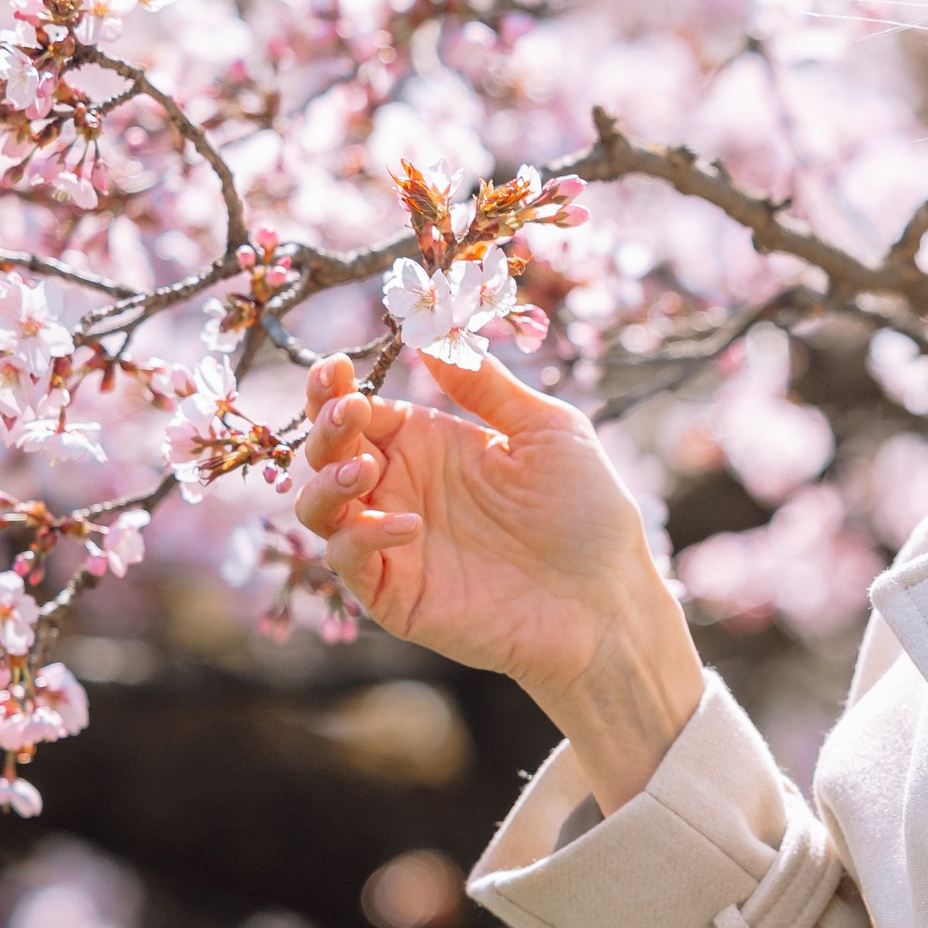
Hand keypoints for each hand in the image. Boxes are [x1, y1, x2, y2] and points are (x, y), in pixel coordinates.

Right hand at [295, 347, 706, 811]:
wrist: (609, 598)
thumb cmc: (587, 512)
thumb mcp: (546, 429)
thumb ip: (485, 383)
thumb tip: (431, 330)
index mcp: (427, 446)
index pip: (358, 411)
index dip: (334, 390)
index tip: (334, 367)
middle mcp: (401, 491)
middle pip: (326, 452)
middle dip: (323, 427)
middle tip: (347, 411)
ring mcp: (393, 545)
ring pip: (318, 509)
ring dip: (324, 483)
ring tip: (361, 468)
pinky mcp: (396, 595)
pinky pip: (350, 563)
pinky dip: (361, 539)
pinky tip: (409, 526)